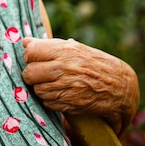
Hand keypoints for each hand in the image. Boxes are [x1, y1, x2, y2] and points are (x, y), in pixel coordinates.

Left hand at [21, 37, 138, 134]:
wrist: (119, 87)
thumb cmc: (94, 64)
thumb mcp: (75, 49)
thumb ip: (49, 45)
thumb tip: (25, 41)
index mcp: (65, 51)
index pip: (30, 51)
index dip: (29, 56)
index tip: (34, 58)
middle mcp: (64, 68)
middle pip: (29, 73)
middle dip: (31, 74)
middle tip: (39, 74)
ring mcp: (66, 87)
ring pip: (36, 89)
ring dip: (40, 88)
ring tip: (52, 83)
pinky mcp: (69, 104)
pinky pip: (46, 102)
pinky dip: (49, 99)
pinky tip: (59, 93)